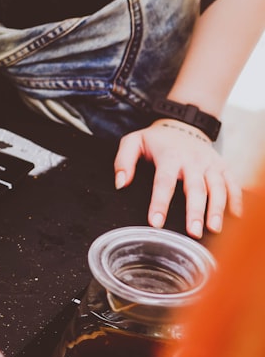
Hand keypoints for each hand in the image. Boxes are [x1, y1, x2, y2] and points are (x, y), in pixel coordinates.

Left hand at [114, 119, 243, 238]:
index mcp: (169, 156)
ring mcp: (210, 163)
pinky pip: (233, 184)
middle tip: (193, 232)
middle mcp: (192, 160)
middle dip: (195, 211)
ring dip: (217, 209)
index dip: (159, 202)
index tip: (155, 222)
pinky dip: (237, 200)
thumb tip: (120, 183)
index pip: (163, 181)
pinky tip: (235, 218)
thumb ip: (123, 161)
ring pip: (217, 187)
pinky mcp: (223, 166)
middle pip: (195, 187)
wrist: (183, 124)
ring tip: (214, 229)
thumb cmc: (156, 140)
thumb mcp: (133, 142)